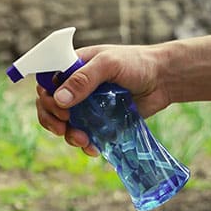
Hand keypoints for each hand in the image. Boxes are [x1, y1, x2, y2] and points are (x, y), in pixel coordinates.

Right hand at [35, 44, 170, 156]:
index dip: (46, 98)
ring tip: (83, 140)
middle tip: (63, 128)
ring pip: (63, 125)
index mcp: (71, 68)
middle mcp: (75, 88)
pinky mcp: (98, 122)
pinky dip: (84, 145)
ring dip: (68, 135)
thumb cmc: (137, 63)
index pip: (45, 84)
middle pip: (49, 107)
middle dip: (52, 120)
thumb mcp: (108, 64)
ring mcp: (85, 106)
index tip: (60, 109)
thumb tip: (59, 100)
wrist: (164, 79)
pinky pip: (83, 136)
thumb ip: (84, 79)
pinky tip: (93, 148)